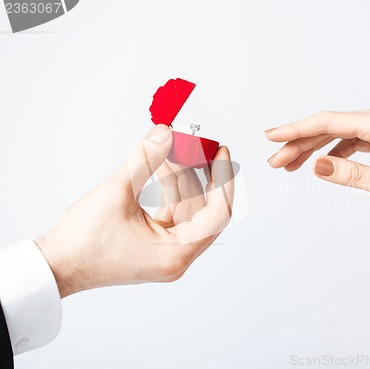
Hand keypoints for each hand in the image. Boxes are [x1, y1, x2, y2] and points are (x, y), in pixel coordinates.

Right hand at [36, 125, 233, 297]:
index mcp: (176, 253)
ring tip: (172, 151)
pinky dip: (170, 191)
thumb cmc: (82, 242)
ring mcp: (166, 252)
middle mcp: (176, 257)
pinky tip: (163, 168)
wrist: (56, 265)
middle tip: (200, 147)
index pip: (218, 214)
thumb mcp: (117, 193)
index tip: (221, 153)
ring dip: (182, 179)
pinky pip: (173, 214)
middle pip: (205, 210)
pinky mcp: (154, 245)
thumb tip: (166, 133)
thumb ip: (146, 159)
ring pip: (187, 210)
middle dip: (202, 175)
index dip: (223, 179)